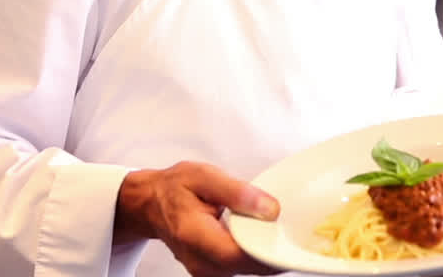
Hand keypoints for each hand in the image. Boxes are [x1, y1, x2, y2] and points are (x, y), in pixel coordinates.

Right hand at [114, 161, 281, 275]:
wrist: (152, 203)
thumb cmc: (176, 188)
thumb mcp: (204, 176)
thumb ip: (238, 192)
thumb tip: (270, 209)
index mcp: (194, 235)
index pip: (238, 255)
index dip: (268, 250)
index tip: (290, 238)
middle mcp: (199, 261)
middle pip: (248, 266)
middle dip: (273, 249)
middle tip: (289, 227)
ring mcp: (205, 271)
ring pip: (248, 269)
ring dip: (265, 251)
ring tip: (273, 227)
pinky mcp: (212, 272)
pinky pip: (242, 267)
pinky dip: (255, 252)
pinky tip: (259, 234)